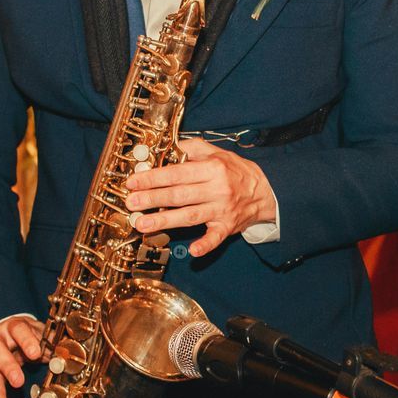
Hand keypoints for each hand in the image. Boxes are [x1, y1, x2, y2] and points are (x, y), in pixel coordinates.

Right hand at [0, 316, 44, 397]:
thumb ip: (50, 344)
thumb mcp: (39, 333)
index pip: (19, 330)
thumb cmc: (25, 333)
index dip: (26, 341)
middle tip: (18, 382)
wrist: (5, 331)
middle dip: (7, 367)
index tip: (35, 353)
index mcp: (13, 328)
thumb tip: (65, 356)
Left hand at [124, 137, 275, 257]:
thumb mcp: (218, 153)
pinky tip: (193, 251)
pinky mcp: (227, 227)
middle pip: (180, 194)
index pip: (177, 173)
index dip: (154, 177)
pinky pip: (215, 238)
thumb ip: (194, 148)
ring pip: (190, 216)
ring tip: (142, 224)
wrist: (265, 192)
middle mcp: (217, 189)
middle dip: (152, 198)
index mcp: (212, 169)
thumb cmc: (237, 172)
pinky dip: (205, 245)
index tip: (134, 181)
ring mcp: (222, 210)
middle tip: (131, 202)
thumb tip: (171, 145)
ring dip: (165, 220)